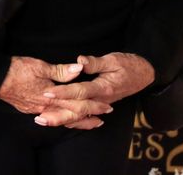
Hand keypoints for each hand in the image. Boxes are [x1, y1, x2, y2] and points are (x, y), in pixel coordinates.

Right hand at [0, 56, 110, 124]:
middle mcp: (46, 107)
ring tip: (89, 122)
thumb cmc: (18, 69)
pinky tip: (64, 119)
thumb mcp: (40, 66)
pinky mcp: (30, 109)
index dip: (93, 105)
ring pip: (62, 119)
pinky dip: (62, 119)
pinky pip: (51, 118)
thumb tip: (80, 69)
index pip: (77, 103)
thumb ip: (61, 70)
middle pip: (71, 114)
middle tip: (103, 119)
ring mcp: (37, 110)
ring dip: (76, 121)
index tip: (106, 106)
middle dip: (88, 117)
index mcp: (51, 96)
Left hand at [36, 52, 154, 127]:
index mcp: (103, 87)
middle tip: (39, 117)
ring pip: (80, 116)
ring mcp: (100, 104)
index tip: (48, 93)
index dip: (63, 92)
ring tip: (44, 121)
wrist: (144, 75)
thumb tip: (79, 61)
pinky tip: (62, 122)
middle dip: (58, 114)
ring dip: (62, 120)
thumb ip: (95, 62)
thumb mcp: (113, 59)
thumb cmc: (128, 65)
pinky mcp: (100, 105)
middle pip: (77, 111)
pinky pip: (85, 116)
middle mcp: (101, 100)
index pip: (79, 92)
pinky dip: (73, 120)